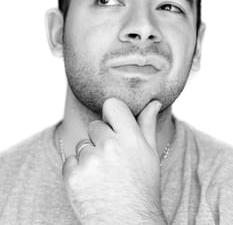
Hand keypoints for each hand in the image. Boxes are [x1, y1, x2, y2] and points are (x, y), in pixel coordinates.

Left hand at [62, 98, 165, 224]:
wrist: (128, 224)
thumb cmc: (141, 188)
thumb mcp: (150, 155)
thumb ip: (147, 125)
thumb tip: (154, 102)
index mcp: (131, 138)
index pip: (112, 105)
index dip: (111, 114)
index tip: (113, 125)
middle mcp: (110, 146)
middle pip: (95, 126)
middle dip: (101, 140)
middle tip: (112, 162)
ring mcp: (90, 161)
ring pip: (82, 144)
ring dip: (89, 157)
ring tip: (103, 176)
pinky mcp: (73, 176)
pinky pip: (70, 161)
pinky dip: (77, 171)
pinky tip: (92, 184)